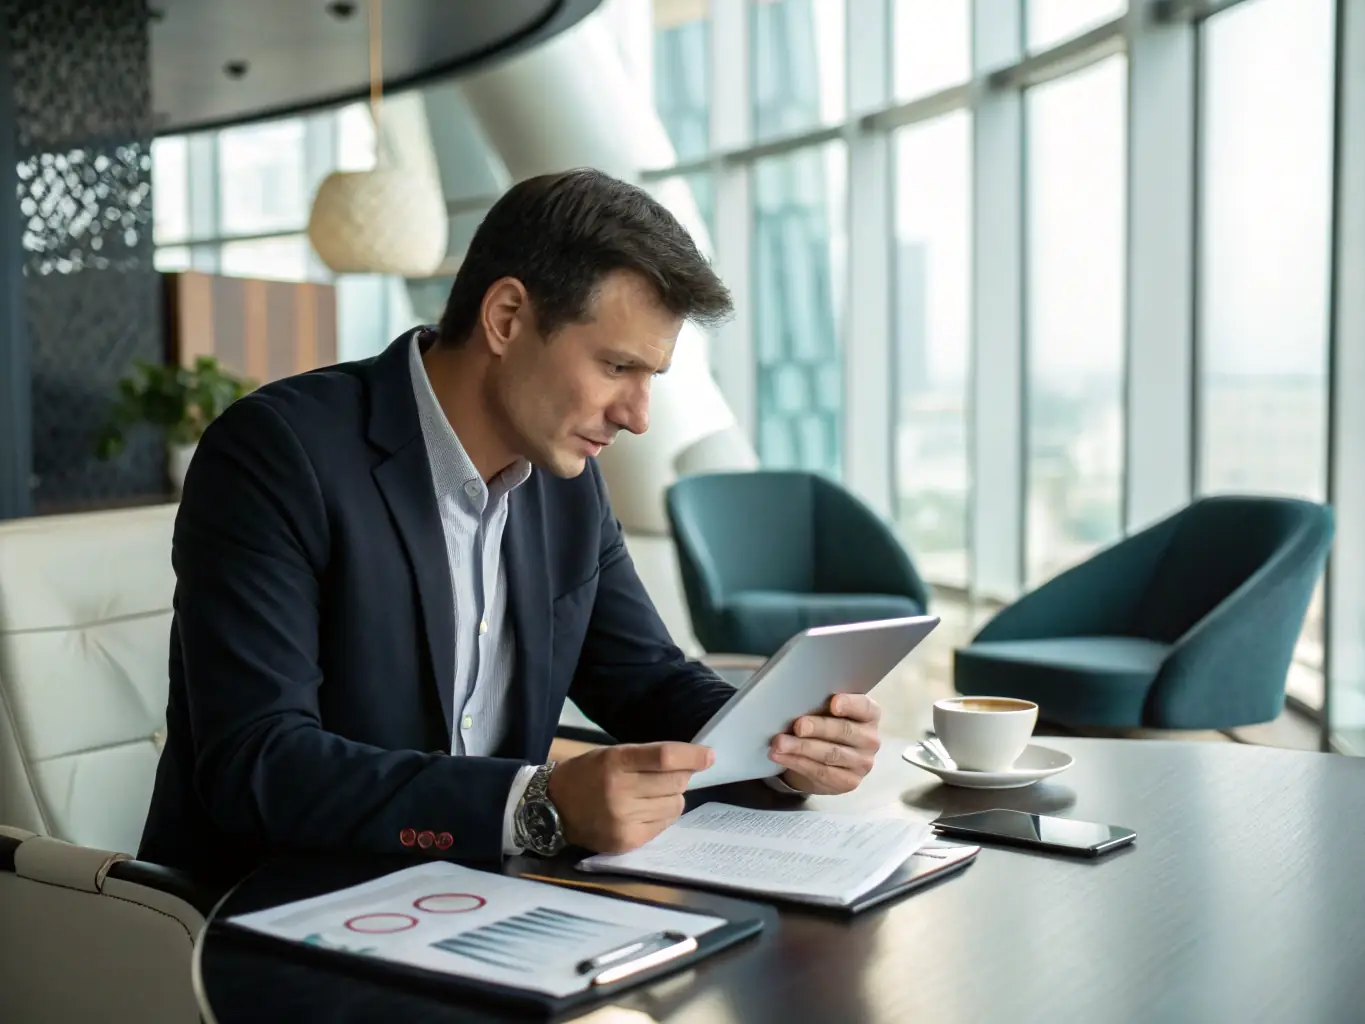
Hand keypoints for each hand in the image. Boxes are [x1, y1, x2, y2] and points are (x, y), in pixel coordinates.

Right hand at [547, 742, 712, 853]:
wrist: (553, 808)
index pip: (664, 757)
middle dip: (681, 777)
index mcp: (615, 762)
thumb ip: (648, 758)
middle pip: (674, 782)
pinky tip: (645, 810)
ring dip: (672, 797)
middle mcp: (619, 791)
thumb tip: (693, 764)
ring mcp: (623, 820)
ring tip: (651, 794)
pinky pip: (664, 825)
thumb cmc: (588, 775)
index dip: (692, 756)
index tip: (709, 756)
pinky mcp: (627, 841)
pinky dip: (663, 815)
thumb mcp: (612, 754)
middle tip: (670, 775)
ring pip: (675, 804)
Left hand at [768, 693, 880, 794]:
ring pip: (831, 754)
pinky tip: (781, 757)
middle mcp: (870, 739)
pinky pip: (821, 772)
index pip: (865, 706)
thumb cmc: (826, 726)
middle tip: (797, 726)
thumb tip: (796, 704)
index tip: (834, 703)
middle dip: (818, 728)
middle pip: (844, 731)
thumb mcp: (826, 712)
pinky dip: (797, 763)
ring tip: (779, 743)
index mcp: (869, 715)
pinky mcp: (849, 782)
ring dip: (801, 748)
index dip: (850, 704)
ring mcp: (862, 763)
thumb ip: (820, 705)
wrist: (824, 760)